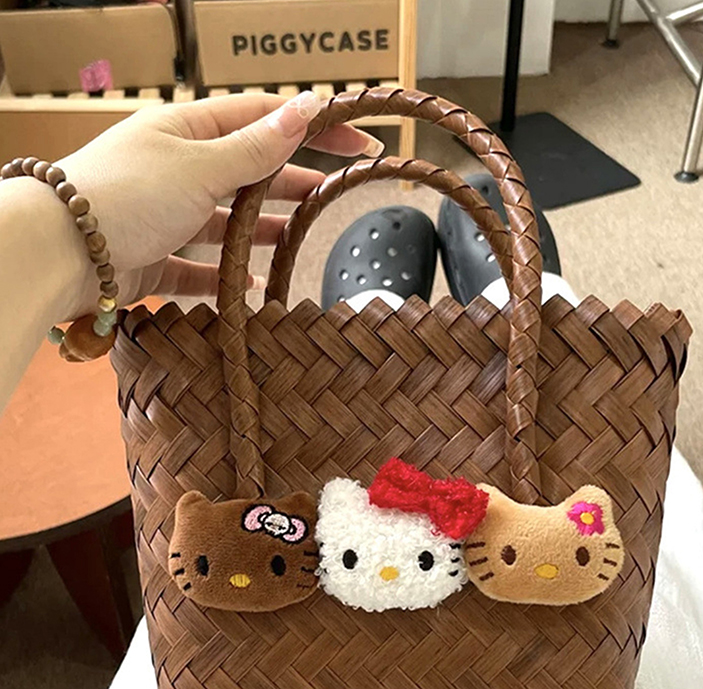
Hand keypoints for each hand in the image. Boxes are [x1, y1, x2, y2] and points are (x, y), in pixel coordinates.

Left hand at [53, 90, 382, 321]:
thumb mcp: (201, 165)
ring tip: (298, 236)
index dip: (315, 127)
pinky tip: (252, 283)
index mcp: (188, 129)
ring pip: (228, 217)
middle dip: (294, 180)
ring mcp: (167, 211)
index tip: (361, 140)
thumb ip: (256, 148)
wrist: (59, 253)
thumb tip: (306, 109)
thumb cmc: (126, 195)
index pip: (265, 119)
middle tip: (336, 194)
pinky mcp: (156, 255)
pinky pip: (202, 264)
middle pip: (250, 168)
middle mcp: (178, 166)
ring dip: (263, 226)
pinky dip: (227, 273)